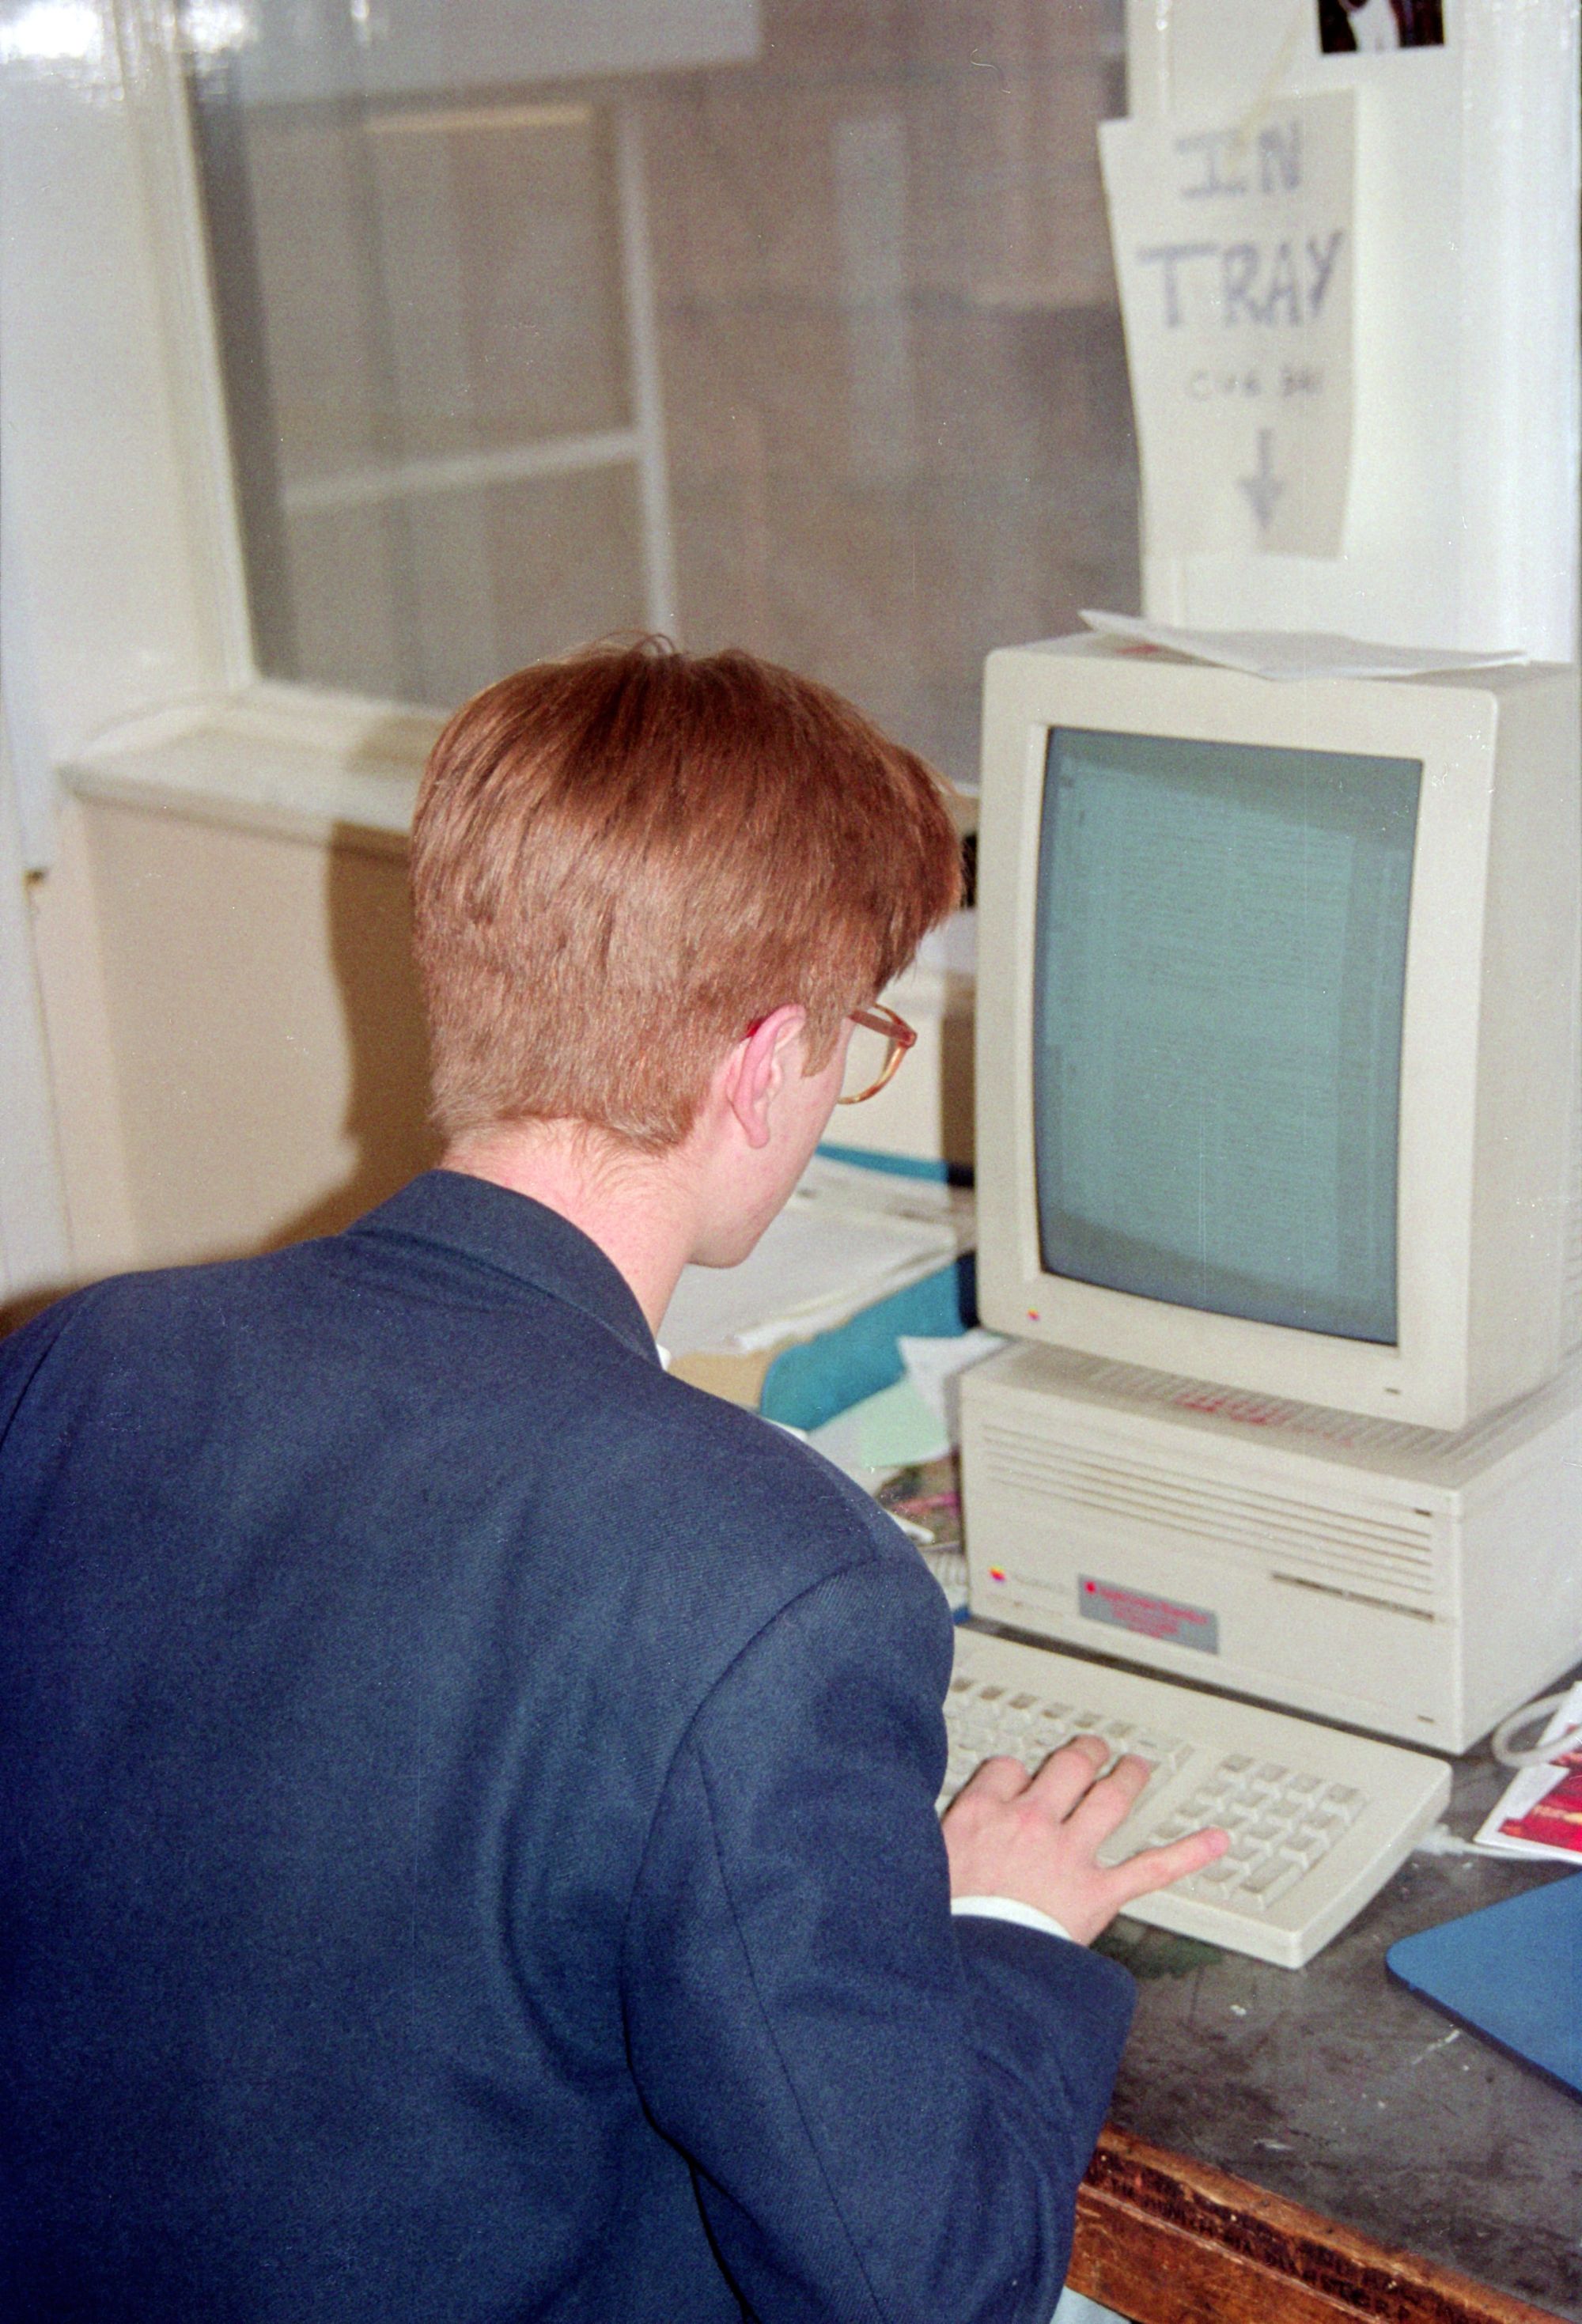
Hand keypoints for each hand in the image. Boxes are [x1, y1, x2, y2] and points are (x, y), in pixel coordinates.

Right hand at [941, 1736, 1227, 1945]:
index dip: (1016, 1772)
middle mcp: (1031, 1821)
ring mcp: (1068, 1854)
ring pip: (1108, 1799)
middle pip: (1067, 1767)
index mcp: (984, 1812)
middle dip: (1085, 1753)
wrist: (972, 1968)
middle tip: (1093, 1749)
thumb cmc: (947, 1923)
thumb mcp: (925, 1863)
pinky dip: (1188, 1853)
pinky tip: (1216, 1840)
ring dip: (1128, 1777)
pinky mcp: (1097, 1893)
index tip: (1019, 1779)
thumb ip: (940, 1837)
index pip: (1007, 1768)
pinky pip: (1150, 1868)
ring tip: (1138, 1766)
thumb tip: (935, 1827)